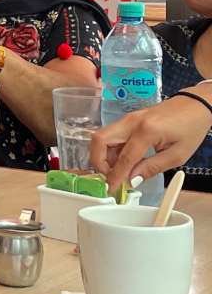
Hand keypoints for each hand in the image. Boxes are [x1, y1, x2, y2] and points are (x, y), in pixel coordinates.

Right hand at [90, 95, 211, 191]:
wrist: (195, 105)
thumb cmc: (191, 128)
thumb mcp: (177, 154)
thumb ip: (153, 167)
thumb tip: (133, 180)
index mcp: (146, 131)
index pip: (124, 158)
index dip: (115, 176)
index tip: (111, 188)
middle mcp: (131, 122)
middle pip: (99, 140)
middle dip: (98, 161)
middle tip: (108, 176)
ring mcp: (127, 118)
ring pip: (101, 137)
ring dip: (103, 156)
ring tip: (118, 170)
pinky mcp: (128, 119)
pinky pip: (110, 135)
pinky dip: (110, 149)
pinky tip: (123, 160)